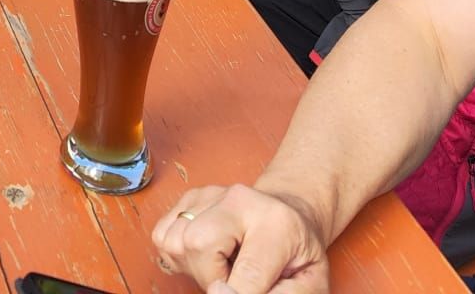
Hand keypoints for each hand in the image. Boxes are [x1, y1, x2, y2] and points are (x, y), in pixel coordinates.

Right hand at [151, 183, 330, 293]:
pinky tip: (205, 254)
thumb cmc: (297, 251)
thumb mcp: (310, 281)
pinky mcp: (190, 196)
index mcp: (277, 224)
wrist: (287, 211)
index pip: (249, 272)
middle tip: (232, 279)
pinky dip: (180, 254)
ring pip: (176, 240)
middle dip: (209, 277)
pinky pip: (163, 235)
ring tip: (221, 266)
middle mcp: (240, 200)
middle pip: (197, 243)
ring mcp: (211, 194)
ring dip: (194, 266)